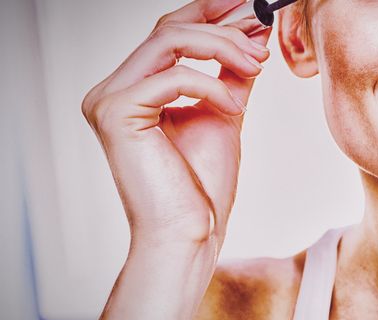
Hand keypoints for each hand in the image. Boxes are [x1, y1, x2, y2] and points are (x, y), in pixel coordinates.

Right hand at [81, 0, 269, 247]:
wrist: (190, 234)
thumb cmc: (202, 186)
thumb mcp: (222, 113)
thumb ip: (229, 74)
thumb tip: (252, 34)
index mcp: (133, 88)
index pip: (170, 31)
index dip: (210, 11)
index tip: (252, 7)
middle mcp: (111, 89)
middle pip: (169, 28)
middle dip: (223, 25)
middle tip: (263, 33)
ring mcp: (108, 100)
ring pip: (168, 40)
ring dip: (222, 46)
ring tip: (256, 64)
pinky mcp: (116, 114)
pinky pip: (173, 76)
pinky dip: (211, 85)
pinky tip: (234, 107)